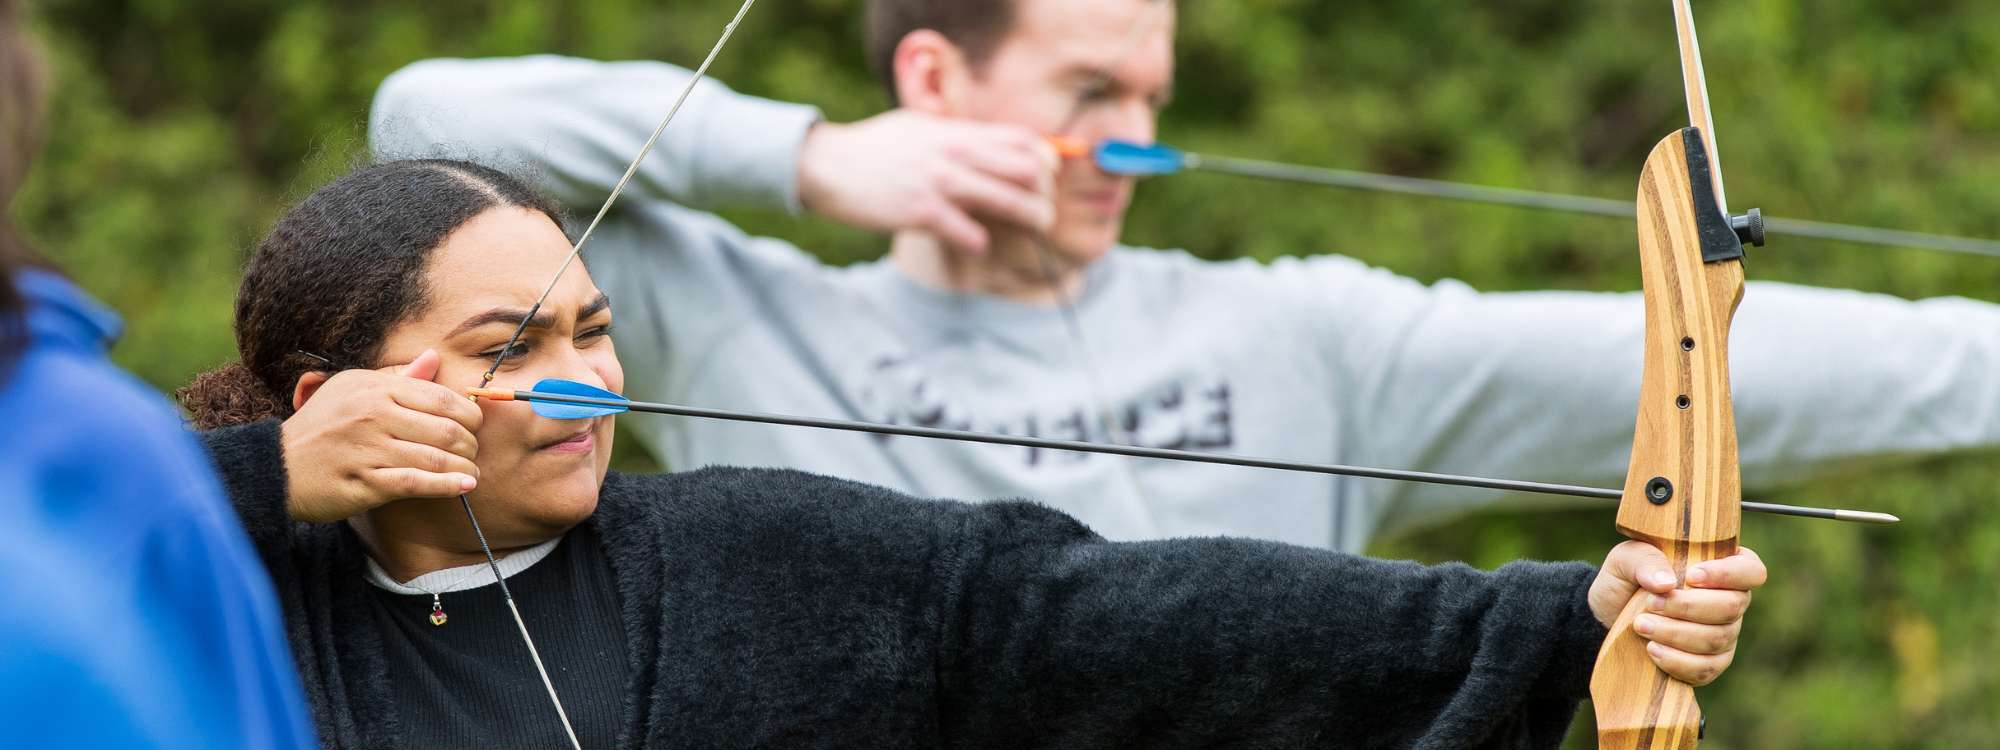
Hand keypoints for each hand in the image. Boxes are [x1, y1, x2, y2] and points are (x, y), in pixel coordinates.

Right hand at [279, 349, 482, 522]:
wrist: (277, 465)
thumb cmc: (322, 425)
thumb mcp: (353, 388)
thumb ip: (398, 377)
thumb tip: (434, 357)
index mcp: (376, 390)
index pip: (442, 398)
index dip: (469, 414)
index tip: (473, 426)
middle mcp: (374, 416)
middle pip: (446, 430)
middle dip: (470, 443)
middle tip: (472, 451)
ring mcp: (368, 450)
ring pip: (435, 458)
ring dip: (463, 466)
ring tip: (471, 471)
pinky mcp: (364, 483)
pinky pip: (415, 483)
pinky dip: (446, 486)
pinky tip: (464, 486)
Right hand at [797, 110, 1057, 254]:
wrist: (828, 165)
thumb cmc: (874, 147)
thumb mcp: (919, 127)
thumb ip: (955, 135)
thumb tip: (986, 143)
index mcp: (957, 132)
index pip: (1023, 139)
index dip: (1046, 160)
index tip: (1046, 179)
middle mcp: (955, 153)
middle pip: (1029, 169)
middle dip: (1046, 194)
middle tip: (1044, 212)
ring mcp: (940, 182)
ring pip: (1010, 201)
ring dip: (1031, 220)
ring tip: (1035, 231)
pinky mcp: (922, 212)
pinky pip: (970, 233)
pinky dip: (980, 243)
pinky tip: (976, 244)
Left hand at [1589, 542, 1766, 685]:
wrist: (1610, 616)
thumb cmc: (1627, 579)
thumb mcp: (1626, 559)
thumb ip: (1645, 560)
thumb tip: (1667, 583)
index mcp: (1722, 567)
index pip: (1751, 570)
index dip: (1728, 574)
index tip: (1691, 576)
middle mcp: (1732, 602)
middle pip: (1732, 607)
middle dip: (1688, 607)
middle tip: (1650, 603)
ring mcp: (1725, 635)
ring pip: (1717, 639)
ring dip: (1675, 633)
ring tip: (1641, 625)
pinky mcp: (1711, 664)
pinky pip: (1706, 669)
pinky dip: (1677, 661)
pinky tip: (1652, 650)